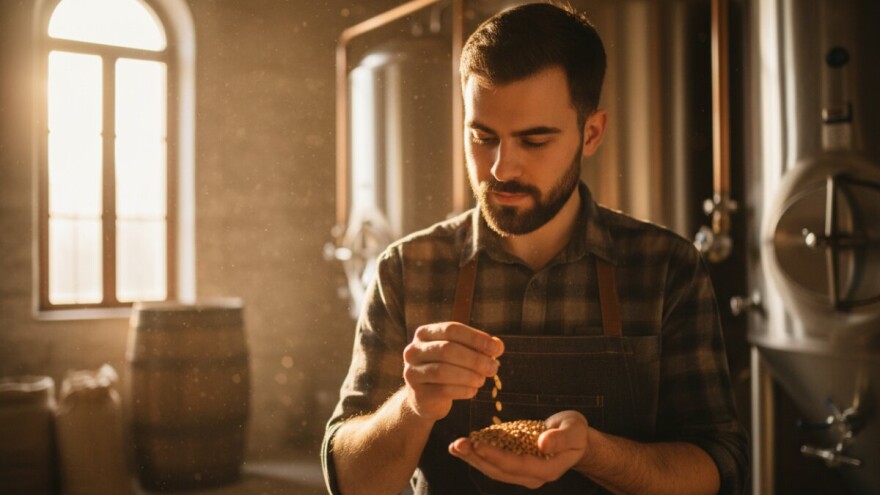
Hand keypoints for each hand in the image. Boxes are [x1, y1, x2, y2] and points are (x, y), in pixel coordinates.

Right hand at [403, 322, 503, 420]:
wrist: (424, 398)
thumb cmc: (447, 369)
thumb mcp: (461, 354)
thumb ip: (479, 347)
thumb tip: (498, 346)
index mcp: (425, 333)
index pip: (451, 329)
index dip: (476, 338)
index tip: (496, 349)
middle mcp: (414, 350)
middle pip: (447, 349)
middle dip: (475, 359)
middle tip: (493, 368)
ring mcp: (412, 372)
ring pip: (443, 371)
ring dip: (469, 375)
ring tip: (483, 380)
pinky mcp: (418, 394)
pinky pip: (443, 390)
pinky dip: (463, 390)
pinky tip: (473, 391)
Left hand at [448, 410, 589, 488]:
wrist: (575, 439)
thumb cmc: (575, 431)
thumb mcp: (574, 430)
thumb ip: (560, 438)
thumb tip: (544, 444)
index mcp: (547, 469)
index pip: (516, 465)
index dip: (495, 455)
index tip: (477, 443)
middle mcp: (532, 476)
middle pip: (500, 471)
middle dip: (476, 458)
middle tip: (457, 444)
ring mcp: (523, 473)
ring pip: (493, 469)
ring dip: (472, 458)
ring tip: (455, 446)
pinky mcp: (515, 465)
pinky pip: (494, 463)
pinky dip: (478, 455)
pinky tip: (463, 446)